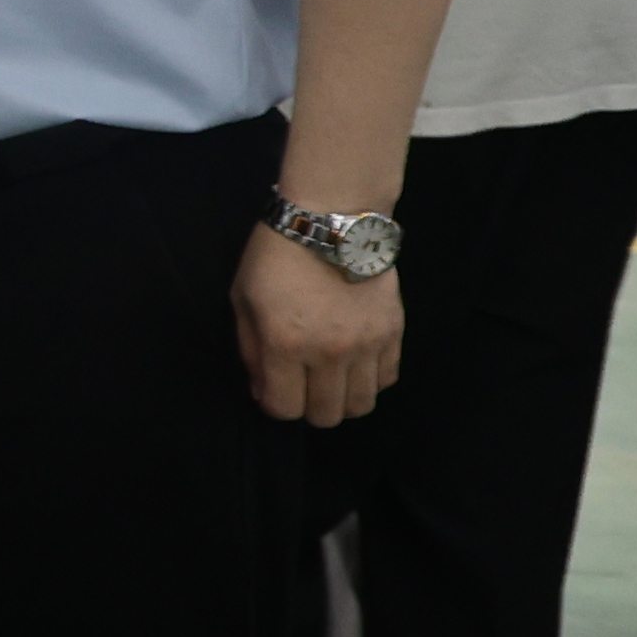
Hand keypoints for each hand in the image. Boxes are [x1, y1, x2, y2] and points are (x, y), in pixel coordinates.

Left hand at [234, 227, 400, 427]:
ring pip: (361, 405)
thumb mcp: (243, 300)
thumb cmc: (275, 258)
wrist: (331, 221)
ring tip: (330, 379)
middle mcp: (329, 353)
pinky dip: (370, 380)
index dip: (273, 404)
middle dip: (307, 407)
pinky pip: (388, 379)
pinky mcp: (394, 334)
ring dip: (342, 400)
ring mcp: (367, 345)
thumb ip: (251, 350)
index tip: (272, 387)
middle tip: (301, 385)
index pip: (284, 408)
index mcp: (285, 344)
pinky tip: (355, 363)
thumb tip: (263, 390)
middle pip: (326, 416)